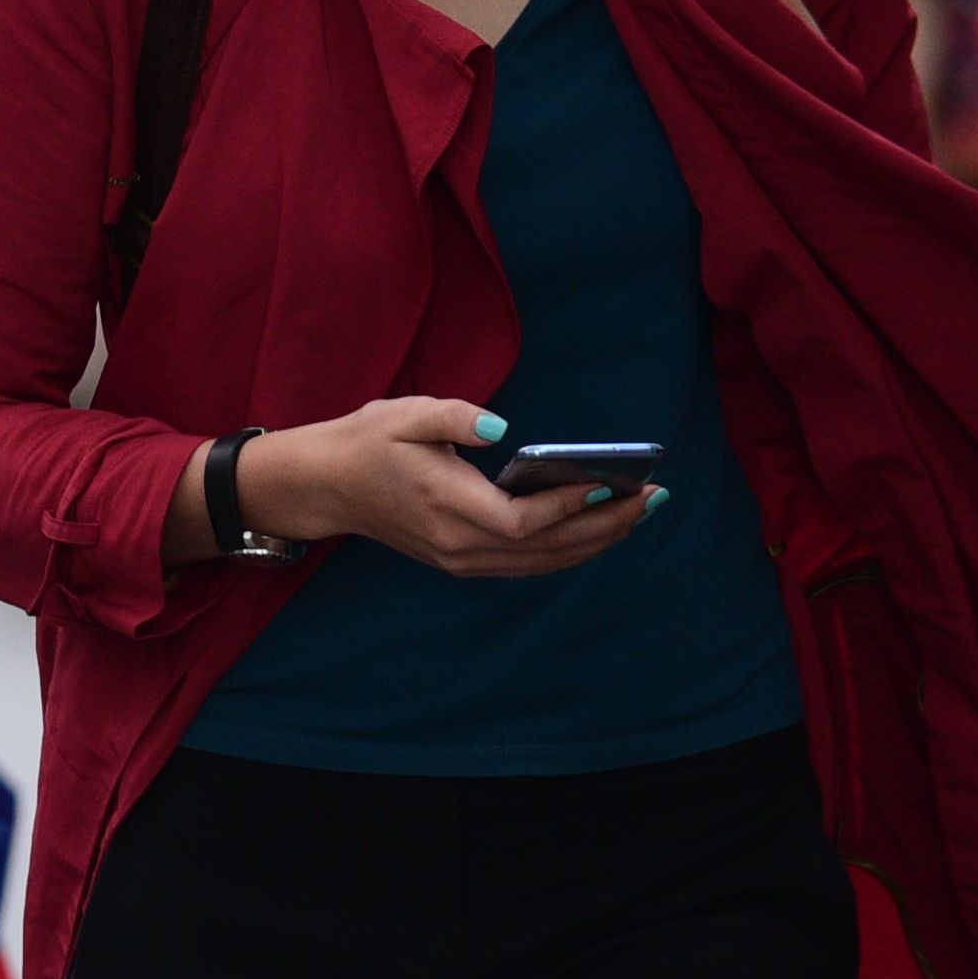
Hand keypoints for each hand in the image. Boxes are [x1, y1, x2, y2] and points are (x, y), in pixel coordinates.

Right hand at [238, 395, 658, 576]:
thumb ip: (454, 417)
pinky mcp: (462, 560)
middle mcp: (456, 544)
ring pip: (542, 562)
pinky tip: (600, 529)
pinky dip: (570, 550)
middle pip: (545, 549)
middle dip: (605, 525)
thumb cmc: (366, 443)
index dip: (570, 508)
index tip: (613, 483)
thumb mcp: (403, 414)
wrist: (323, 487)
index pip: (521, 521)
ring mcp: (459, 559)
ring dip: (596, 541)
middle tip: (653, 498)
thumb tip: (501, 426)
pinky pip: (529, 564)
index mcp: (445, 505)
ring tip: (640, 512)